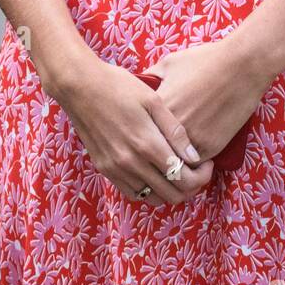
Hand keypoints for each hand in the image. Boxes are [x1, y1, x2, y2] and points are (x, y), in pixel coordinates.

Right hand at [46, 42, 214, 207]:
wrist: (78, 85)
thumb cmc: (118, 85)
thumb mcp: (152, 100)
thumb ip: (175, 131)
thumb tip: (194, 158)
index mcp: (147, 144)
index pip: (185, 178)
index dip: (203, 176)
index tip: (206, 163)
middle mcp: (131, 163)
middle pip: (172, 194)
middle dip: (191, 186)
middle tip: (195, 170)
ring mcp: (115, 168)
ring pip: (153, 198)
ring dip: (170, 190)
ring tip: (176, 171)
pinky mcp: (104, 169)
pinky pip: (133, 193)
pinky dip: (149, 190)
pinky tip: (153, 173)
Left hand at [145, 37, 266, 165]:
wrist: (240, 67)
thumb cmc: (203, 61)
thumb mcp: (168, 63)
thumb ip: (151, 78)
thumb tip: (140, 86)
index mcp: (158, 106)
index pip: (140, 129)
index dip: (140, 130)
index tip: (142, 129)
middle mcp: (172, 127)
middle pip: (154, 149)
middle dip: (152, 150)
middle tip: (153, 149)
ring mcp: (192, 139)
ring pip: (173, 163)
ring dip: (172, 161)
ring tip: (172, 154)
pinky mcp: (211, 147)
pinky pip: (194, 165)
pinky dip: (190, 163)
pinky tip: (189, 155)